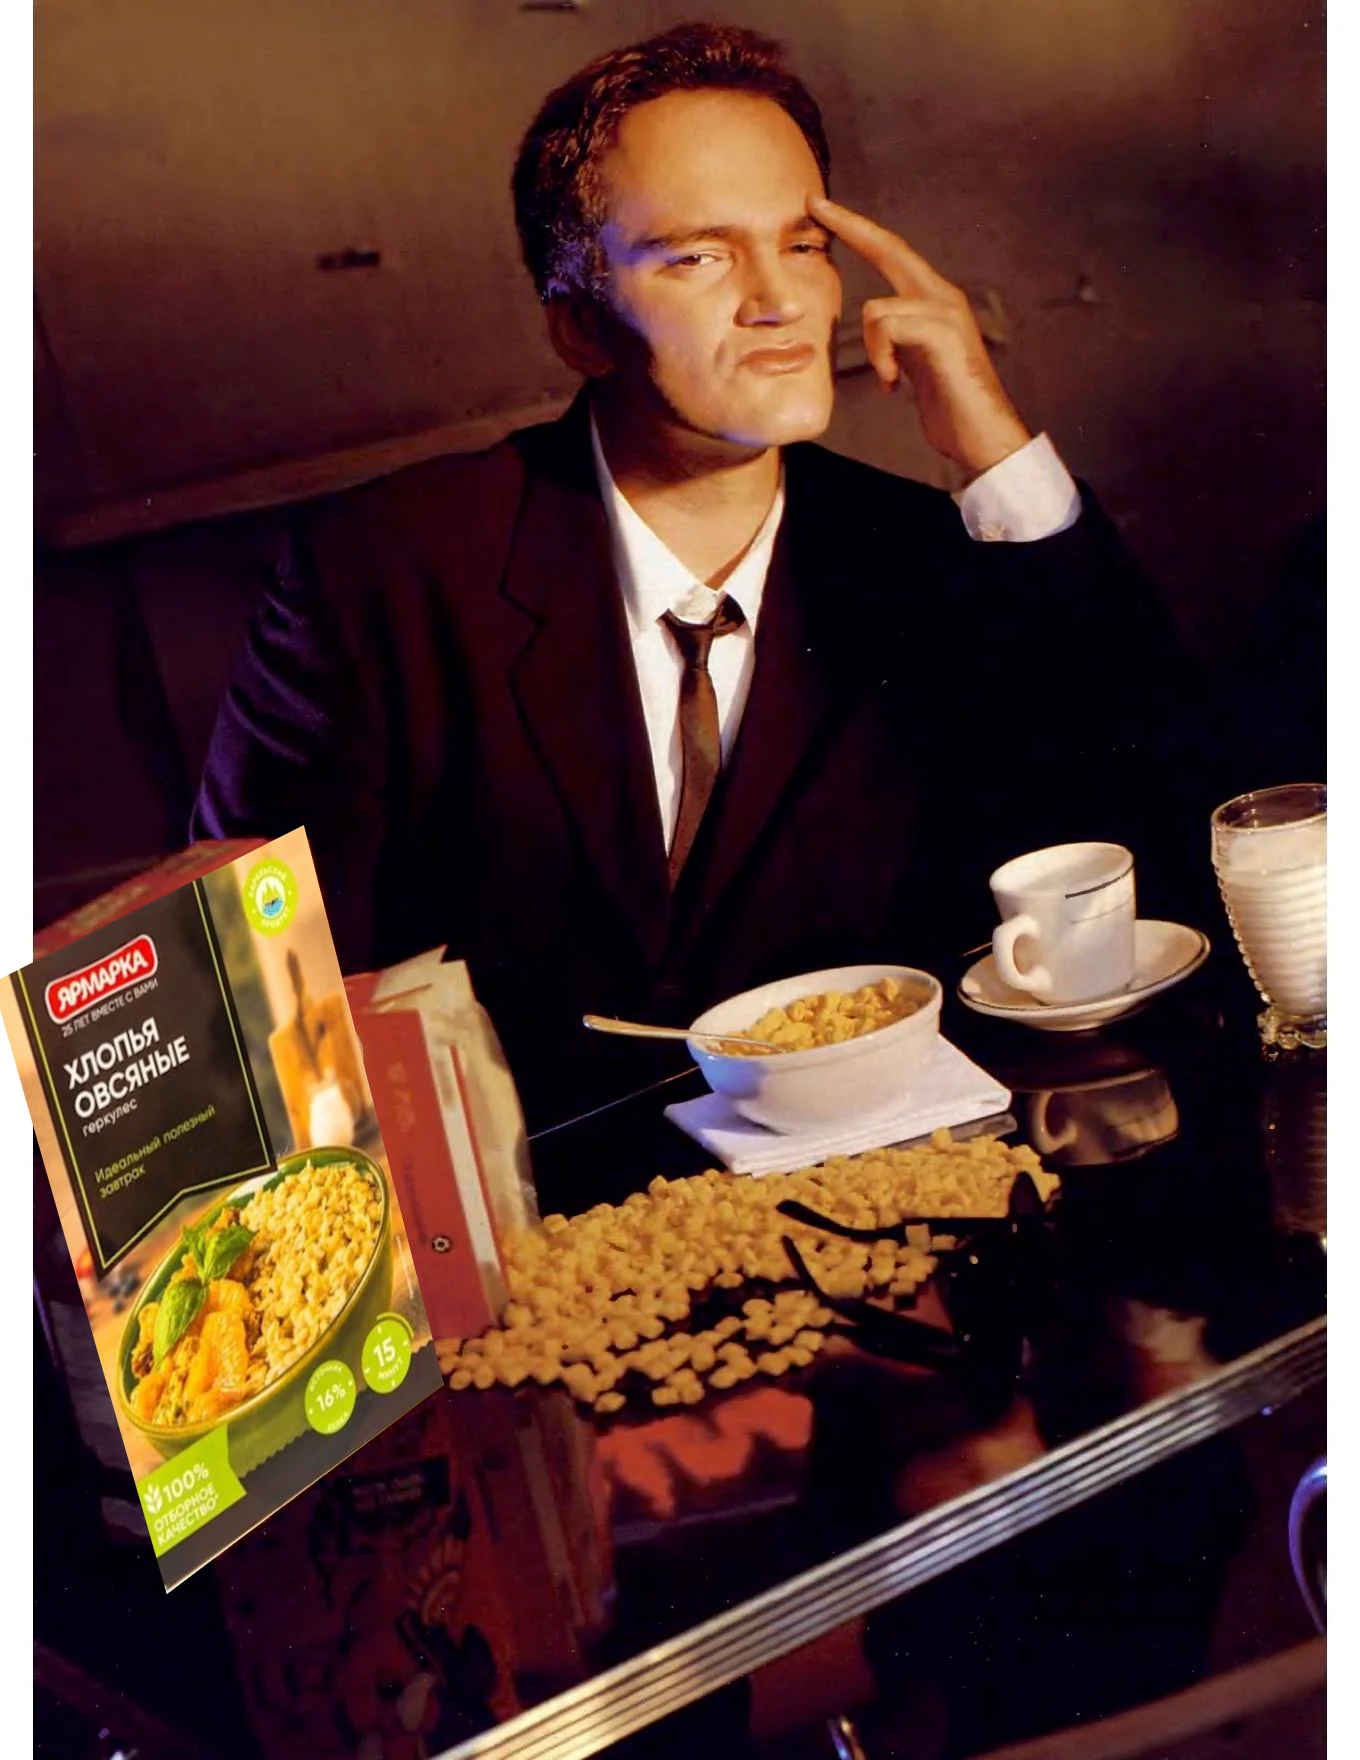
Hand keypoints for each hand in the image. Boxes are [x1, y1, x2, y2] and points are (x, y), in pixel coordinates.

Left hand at [811, 194, 1030, 477]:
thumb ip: (899, 339)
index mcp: (932, 302)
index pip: (891, 254)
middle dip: (849, 225)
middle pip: (889, 248)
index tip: (822, 209)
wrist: (983, 437)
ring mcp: (946, 312)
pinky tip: (896, 384)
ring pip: (876, 308)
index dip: (858, 230)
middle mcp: (942, 296)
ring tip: (891, 379)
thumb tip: (877, 330)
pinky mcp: (943, 333)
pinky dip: (883, 359)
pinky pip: (888, 328)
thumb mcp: (915, 365)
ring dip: (874, 351)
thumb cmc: (950, 407)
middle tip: (814, 204)